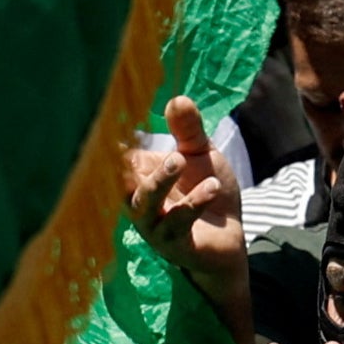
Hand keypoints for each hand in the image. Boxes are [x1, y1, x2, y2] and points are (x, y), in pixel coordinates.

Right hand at [125, 93, 254, 338]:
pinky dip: (192, 204)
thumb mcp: (201, 155)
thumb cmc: (207, 191)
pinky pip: (176, 226)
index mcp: (140, 177)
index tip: (115, 116)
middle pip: (122, 181)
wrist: (231, 236)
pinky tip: (212, 187)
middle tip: (152, 135)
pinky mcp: (175, 246)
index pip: (117, 157)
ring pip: (144, 204)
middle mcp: (140, 202)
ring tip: (180, 159)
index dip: (113, 140)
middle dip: (130, 161)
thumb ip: (188, 131)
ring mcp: (154, 226)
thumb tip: (177, 98)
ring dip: (159, 181)